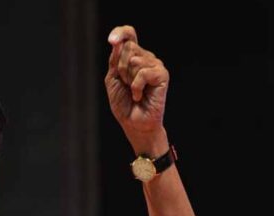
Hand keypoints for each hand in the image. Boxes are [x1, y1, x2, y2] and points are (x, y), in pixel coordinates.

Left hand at [105, 25, 168, 154]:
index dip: (120, 32)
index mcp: (133, 56)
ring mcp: (155, 65)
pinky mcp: (162, 75)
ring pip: (134, 59)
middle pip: (127, 47)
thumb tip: (119, 42)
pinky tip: (139, 96)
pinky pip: (143, 72)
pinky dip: (136, 86)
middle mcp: (146, 57)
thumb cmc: (123, 104)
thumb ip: (115, 61)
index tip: (111, 40)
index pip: (129, 34)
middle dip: (120, 68)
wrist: (134, 124)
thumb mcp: (113, 79)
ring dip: (128, 79)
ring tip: (134, 92)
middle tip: (125, 84)